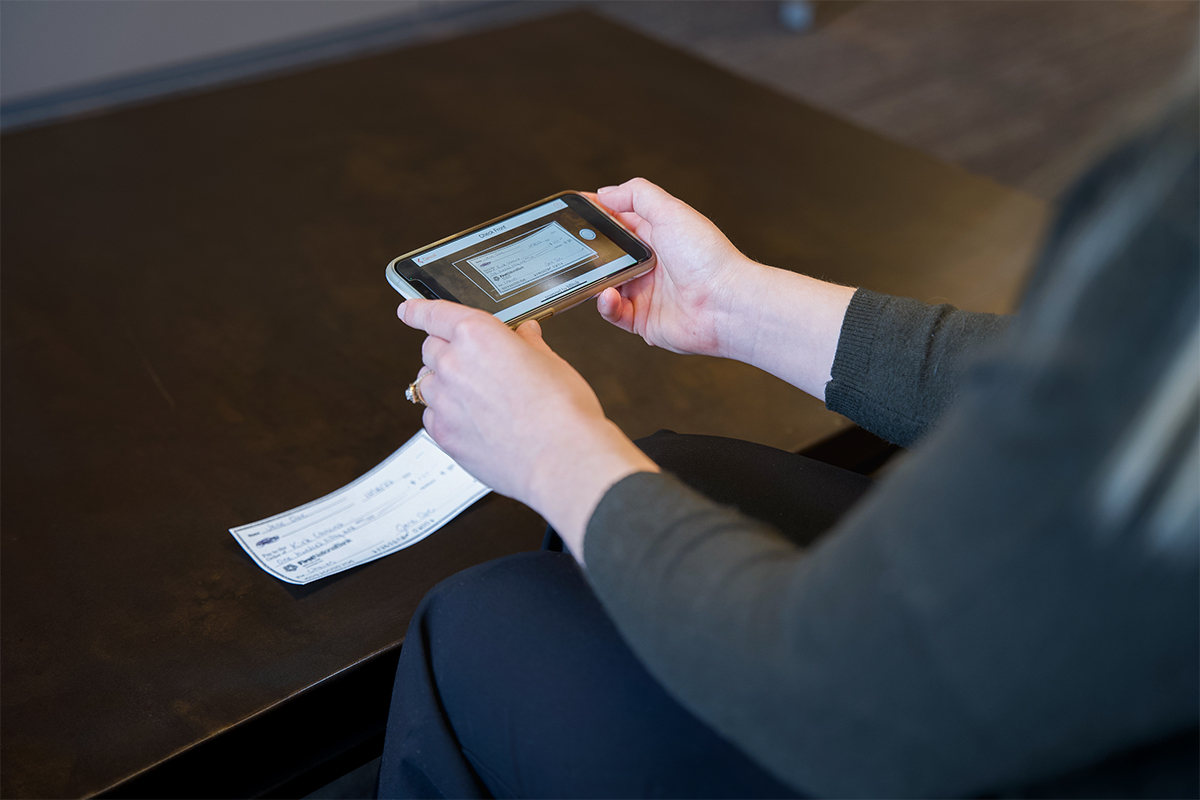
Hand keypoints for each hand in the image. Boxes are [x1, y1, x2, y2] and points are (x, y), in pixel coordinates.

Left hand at [398, 299, 657, 557]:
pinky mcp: (443, 434)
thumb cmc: (562, 411)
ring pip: (427, 384)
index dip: (418, 310)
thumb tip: (525, 334)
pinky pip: (431, 416)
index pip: (435, 314)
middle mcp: (453, 365)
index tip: (408, 310)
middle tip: (474, 364)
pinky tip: (473, 421)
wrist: (561, 460)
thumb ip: (528, 344)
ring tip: (477, 398)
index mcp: (478, 336)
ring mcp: (444, 402)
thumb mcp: (552, 362)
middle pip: (431, 349)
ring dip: (444, 384)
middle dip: (447, 351)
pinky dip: (445, 414)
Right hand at [594, 178, 856, 399]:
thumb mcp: (671, 212)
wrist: (725, 304)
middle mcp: (651, 263)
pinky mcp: (643, 319)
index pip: (619, 220)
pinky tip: (609, 295)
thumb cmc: (706, 257)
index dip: (596, 215)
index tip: (571, 210)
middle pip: (609, 253)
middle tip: (567, 246)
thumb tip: (605, 192)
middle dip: (588, 249)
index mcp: (658, 234)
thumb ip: (637, 195)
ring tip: (588, 272)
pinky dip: (606, 304)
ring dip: (594, 278)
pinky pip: (614, 312)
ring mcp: (646, 292)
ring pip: (606, 283)